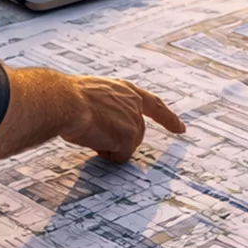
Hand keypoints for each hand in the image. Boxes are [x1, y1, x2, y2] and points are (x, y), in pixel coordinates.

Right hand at [60, 76, 185, 162]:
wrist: (65, 101)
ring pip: (127, 146)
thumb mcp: (95, 95)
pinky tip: (93, 141)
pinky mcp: (129, 137)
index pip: (154, 104)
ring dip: (108, 146)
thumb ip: (108, 107)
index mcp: (126, 90)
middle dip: (121, 140)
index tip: (181, 128)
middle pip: (136, 133)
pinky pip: (119, 157)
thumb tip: (102, 124)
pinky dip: (106, 155)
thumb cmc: (70, 98)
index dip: (168, 118)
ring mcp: (134, 121)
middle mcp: (135, 103)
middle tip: (94, 135)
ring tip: (89, 132)